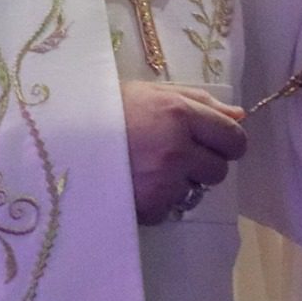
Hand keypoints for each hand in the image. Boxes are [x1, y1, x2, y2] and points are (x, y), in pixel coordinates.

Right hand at [120, 81, 246, 224]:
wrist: (62, 136)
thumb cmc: (109, 108)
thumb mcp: (153, 92)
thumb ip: (200, 101)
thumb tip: (239, 115)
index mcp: (180, 114)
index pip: (233, 138)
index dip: (227, 142)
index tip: (213, 143)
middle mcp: (177, 149)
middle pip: (219, 170)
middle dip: (203, 164)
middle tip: (177, 155)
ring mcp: (164, 181)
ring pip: (196, 191)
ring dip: (181, 182)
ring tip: (151, 168)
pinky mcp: (150, 207)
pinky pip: (170, 208)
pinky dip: (158, 199)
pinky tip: (136, 182)